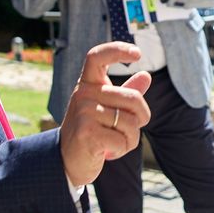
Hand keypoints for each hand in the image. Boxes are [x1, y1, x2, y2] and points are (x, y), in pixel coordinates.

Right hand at [60, 42, 152, 186]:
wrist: (67, 162)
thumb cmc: (91, 133)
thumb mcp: (107, 110)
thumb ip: (126, 94)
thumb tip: (146, 75)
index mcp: (87, 84)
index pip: (97, 57)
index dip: (117, 50)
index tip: (137, 53)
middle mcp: (83, 94)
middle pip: (132, 98)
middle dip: (142, 118)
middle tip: (130, 131)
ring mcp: (83, 112)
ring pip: (130, 123)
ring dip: (131, 139)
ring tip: (114, 143)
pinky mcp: (86, 132)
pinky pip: (123, 140)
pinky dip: (122, 150)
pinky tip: (108, 152)